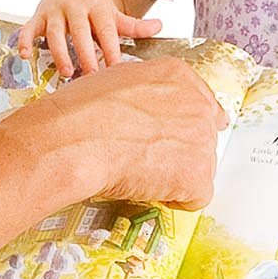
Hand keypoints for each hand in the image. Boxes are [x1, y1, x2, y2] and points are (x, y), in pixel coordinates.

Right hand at [21, 0, 161, 76]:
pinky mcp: (38, 14)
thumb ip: (133, 25)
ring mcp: (55, 10)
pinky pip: (29, 27)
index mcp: (98, 6)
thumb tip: (159, 26)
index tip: (115, 69)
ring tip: (67, 72)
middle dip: (85, 53)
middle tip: (90, 75)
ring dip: (60, 52)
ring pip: (55, 32)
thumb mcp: (113, 12)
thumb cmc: (94, 5)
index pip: (106, 30)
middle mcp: (76, 6)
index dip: (111, 49)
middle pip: (80, 31)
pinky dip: (25, 40)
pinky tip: (25, 55)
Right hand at [36, 55, 223, 208]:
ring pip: (201, 167)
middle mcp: (197, 105)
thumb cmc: (82, 113)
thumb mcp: (117, 80)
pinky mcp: (198, 175)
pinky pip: (198, 197)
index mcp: (177, 77)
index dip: (185, 128)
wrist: (74, 141)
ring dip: (176, 176)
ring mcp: (201, 140)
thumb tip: (147, 107)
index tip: (176, 139)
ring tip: (141, 172)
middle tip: (147, 160)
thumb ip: (146, 92)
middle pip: (203, 138)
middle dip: (179, 153)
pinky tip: (149, 189)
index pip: (202, 104)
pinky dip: (176, 201)